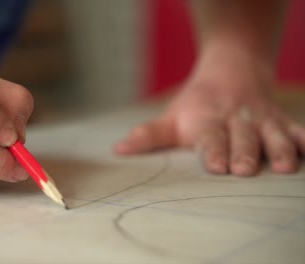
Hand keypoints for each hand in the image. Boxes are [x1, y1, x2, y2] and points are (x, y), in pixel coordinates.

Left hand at [115, 48, 304, 175]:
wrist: (232, 69)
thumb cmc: (197, 102)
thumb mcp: (171, 117)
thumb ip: (148, 136)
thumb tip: (118, 151)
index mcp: (207, 121)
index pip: (210, 138)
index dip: (214, 151)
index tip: (217, 167)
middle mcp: (235, 121)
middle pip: (241, 138)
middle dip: (244, 153)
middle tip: (244, 170)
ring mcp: (261, 120)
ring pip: (272, 133)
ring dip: (279, 148)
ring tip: (285, 166)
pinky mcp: (280, 120)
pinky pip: (297, 128)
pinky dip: (304, 138)